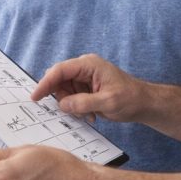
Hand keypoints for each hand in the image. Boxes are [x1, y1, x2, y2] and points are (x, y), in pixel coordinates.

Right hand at [31, 53, 145, 122]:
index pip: (60, 70)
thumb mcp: (108, 103)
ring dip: (72, 106)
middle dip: (63, 98)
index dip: (45, 83)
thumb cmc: (131, 99)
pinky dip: (77, 108)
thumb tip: (62, 105)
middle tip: (73, 111)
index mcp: (89, 64)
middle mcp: (85, 68)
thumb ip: (83, 103)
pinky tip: (91, 114)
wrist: (145, 103)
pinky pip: (72, 97)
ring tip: (88, 114)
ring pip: (64, 91)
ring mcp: (85, 77)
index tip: (35, 97)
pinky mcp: (87, 87)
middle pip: (59, 81)